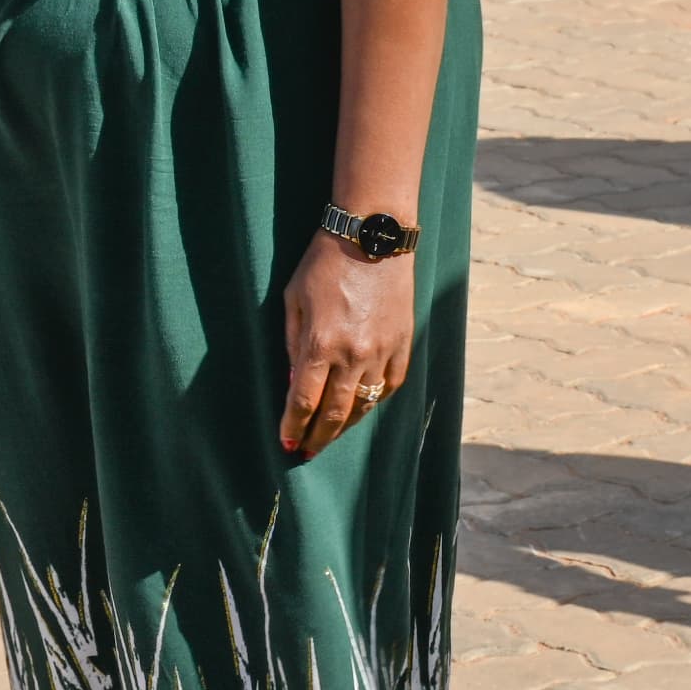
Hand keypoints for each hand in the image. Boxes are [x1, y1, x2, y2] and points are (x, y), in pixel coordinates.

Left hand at [278, 232, 416, 458]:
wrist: (373, 237)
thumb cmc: (324, 263)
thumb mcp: (294, 300)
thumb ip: (294, 345)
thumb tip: (295, 383)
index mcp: (321, 344)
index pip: (304, 401)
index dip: (293, 427)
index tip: (287, 443)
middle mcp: (354, 355)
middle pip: (334, 413)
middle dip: (318, 438)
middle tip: (307, 452)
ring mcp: (382, 352)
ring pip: (363, 406)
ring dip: (345, 426)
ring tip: (331, 436)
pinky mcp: (403, 345)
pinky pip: (389, 386)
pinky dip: (374, 401)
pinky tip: (361, 407)